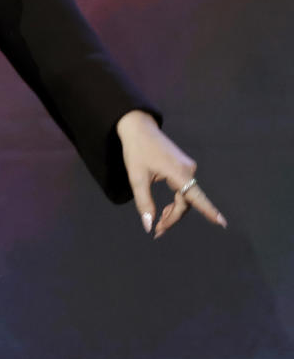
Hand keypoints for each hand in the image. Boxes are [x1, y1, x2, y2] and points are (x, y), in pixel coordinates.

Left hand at [116, 110, 227, 238]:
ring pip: (185, 197)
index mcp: (178, 172)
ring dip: (173, 211)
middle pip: (186, 202)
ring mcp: (187, 168)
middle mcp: (188, 170)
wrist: (138, 127)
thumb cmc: (136, 151)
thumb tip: (149, 226)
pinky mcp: (183, 167)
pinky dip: (175, 202)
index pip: (196, 197)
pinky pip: (183, 189)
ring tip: (159, 223)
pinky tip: (164, 210)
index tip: (222, 223)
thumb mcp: (136, 178)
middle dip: (172, 218)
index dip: (208, 211)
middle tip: (157, 231)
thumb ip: (144, 203)